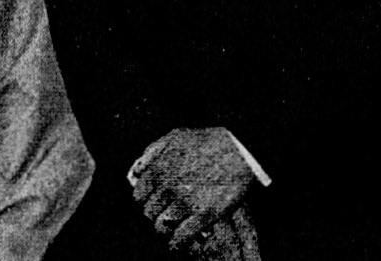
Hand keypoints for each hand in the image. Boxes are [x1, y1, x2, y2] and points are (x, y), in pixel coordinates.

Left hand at [131, 127, 255, 253]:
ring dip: (166, 230)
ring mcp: (184, 202)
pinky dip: (177, 243)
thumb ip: (153, 152)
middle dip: (156, 216)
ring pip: (162, 226)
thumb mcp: (174, 137)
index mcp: (157, 169)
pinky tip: (177, 244)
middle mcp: (166, 187)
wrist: (242, 150)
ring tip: (172, 230)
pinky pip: (181, 237)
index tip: (153, 205)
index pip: (139, 196)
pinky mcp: (203, 215)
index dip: (146, 202)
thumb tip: (138, 171)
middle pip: (149, 213)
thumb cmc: (209, 140)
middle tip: (165, 217)